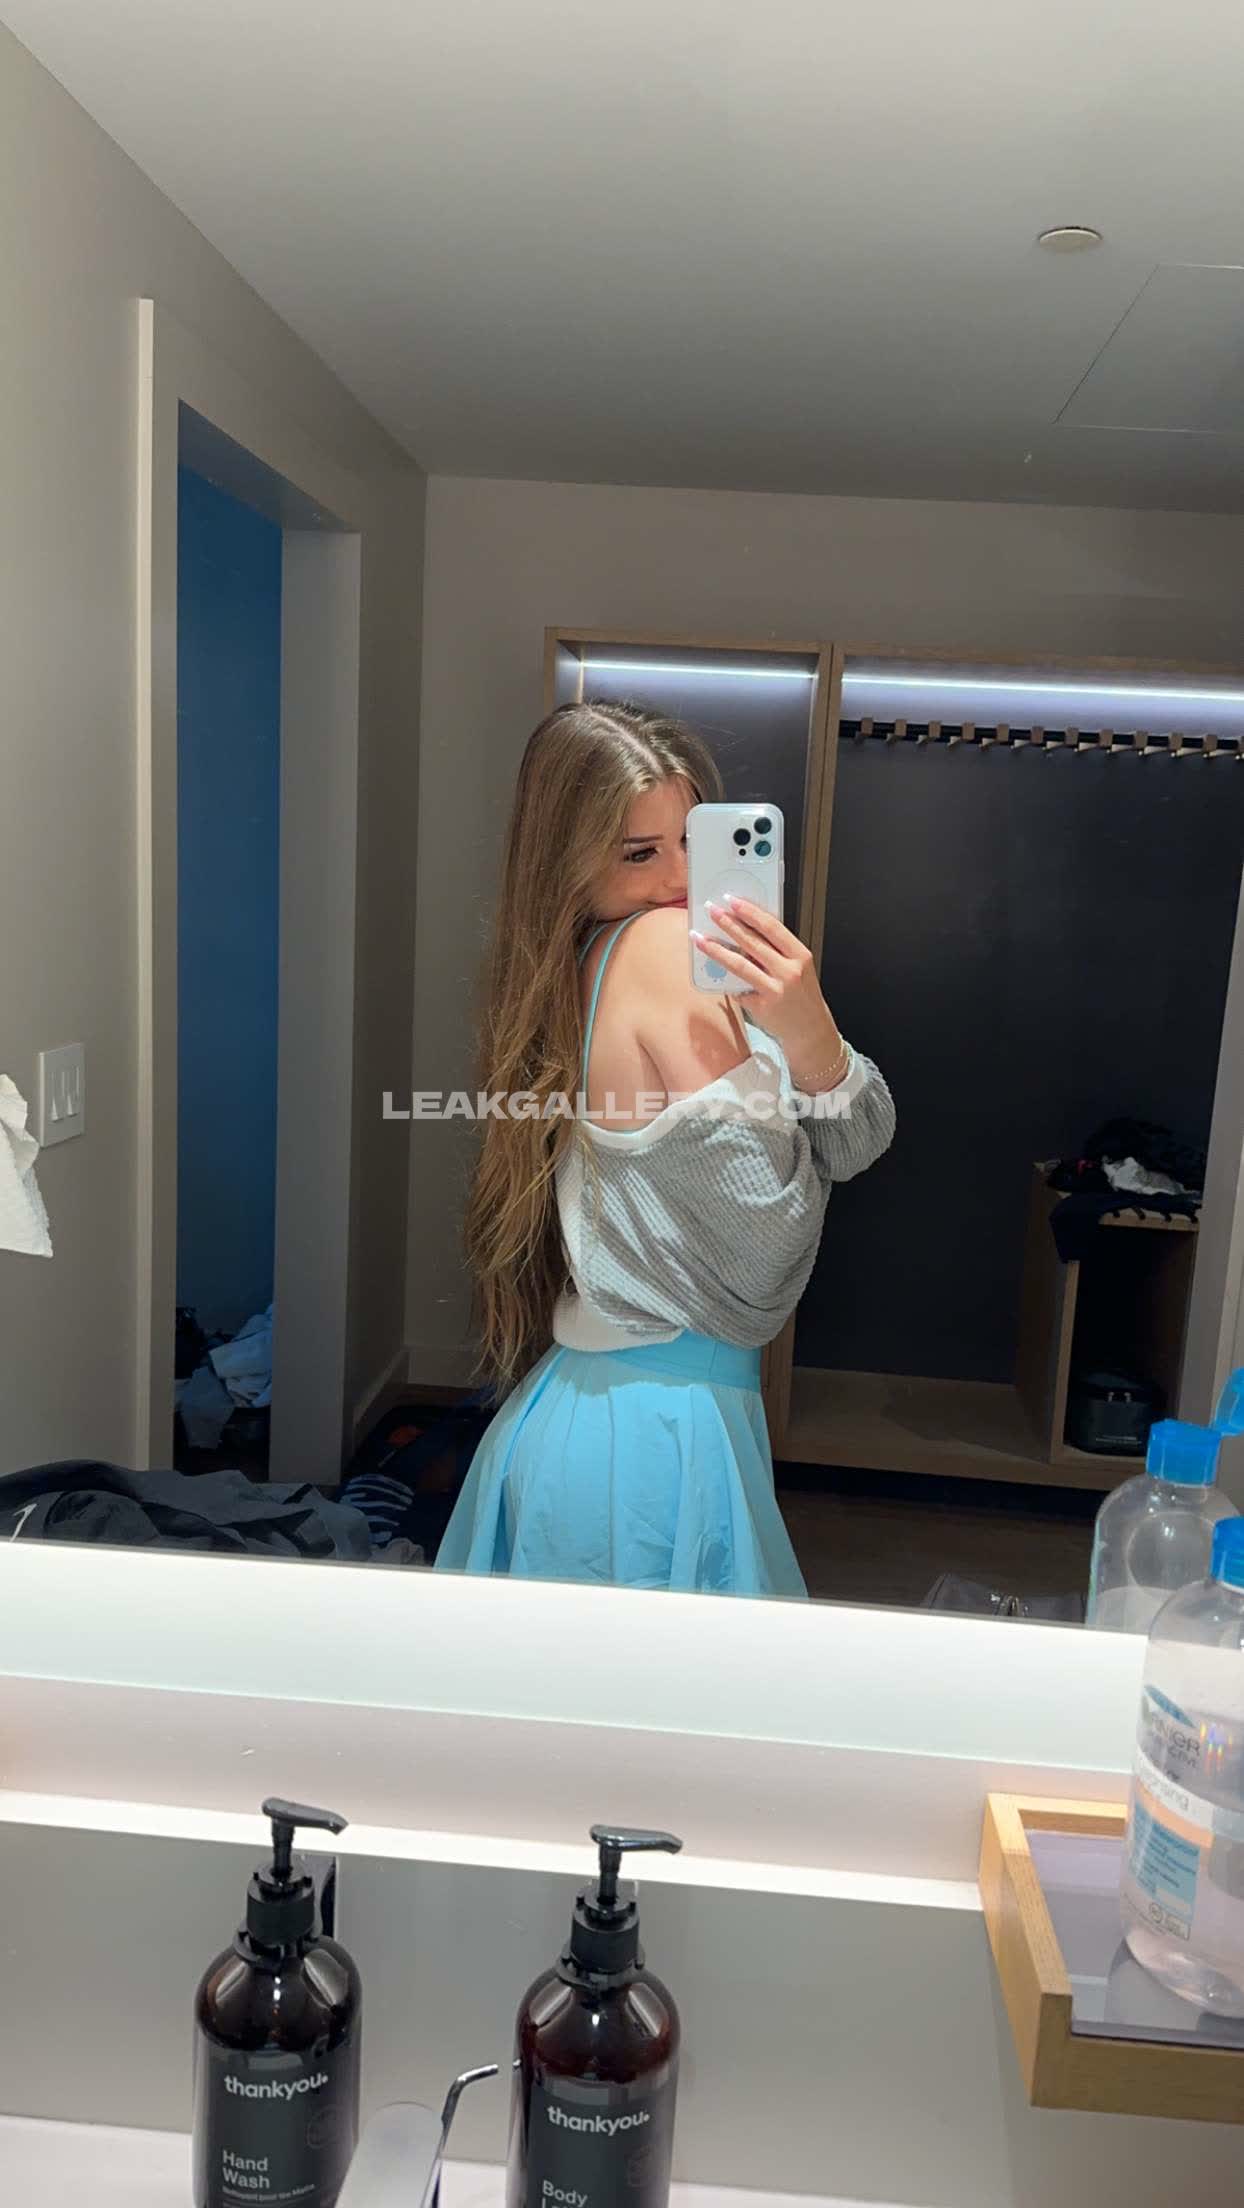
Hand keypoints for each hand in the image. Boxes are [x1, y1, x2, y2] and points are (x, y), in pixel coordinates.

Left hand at [692, 896, 848, 1091]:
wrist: (810, 1029)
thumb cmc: (801, 993)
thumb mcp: (797, 967)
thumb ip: (776, 951)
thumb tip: (743, 930)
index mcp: (800, 955)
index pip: (772, 927)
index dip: (750, 912)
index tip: (732, 900)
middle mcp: (789, 971)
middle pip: (753, 942)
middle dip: (728, 923)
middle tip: (711, 910)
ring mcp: (775, 989)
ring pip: (740, 964)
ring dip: (716, 949)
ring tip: (699, 937)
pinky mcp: (762, 1006)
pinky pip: (739, 987)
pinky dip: (727, 979)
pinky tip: (712, 971)